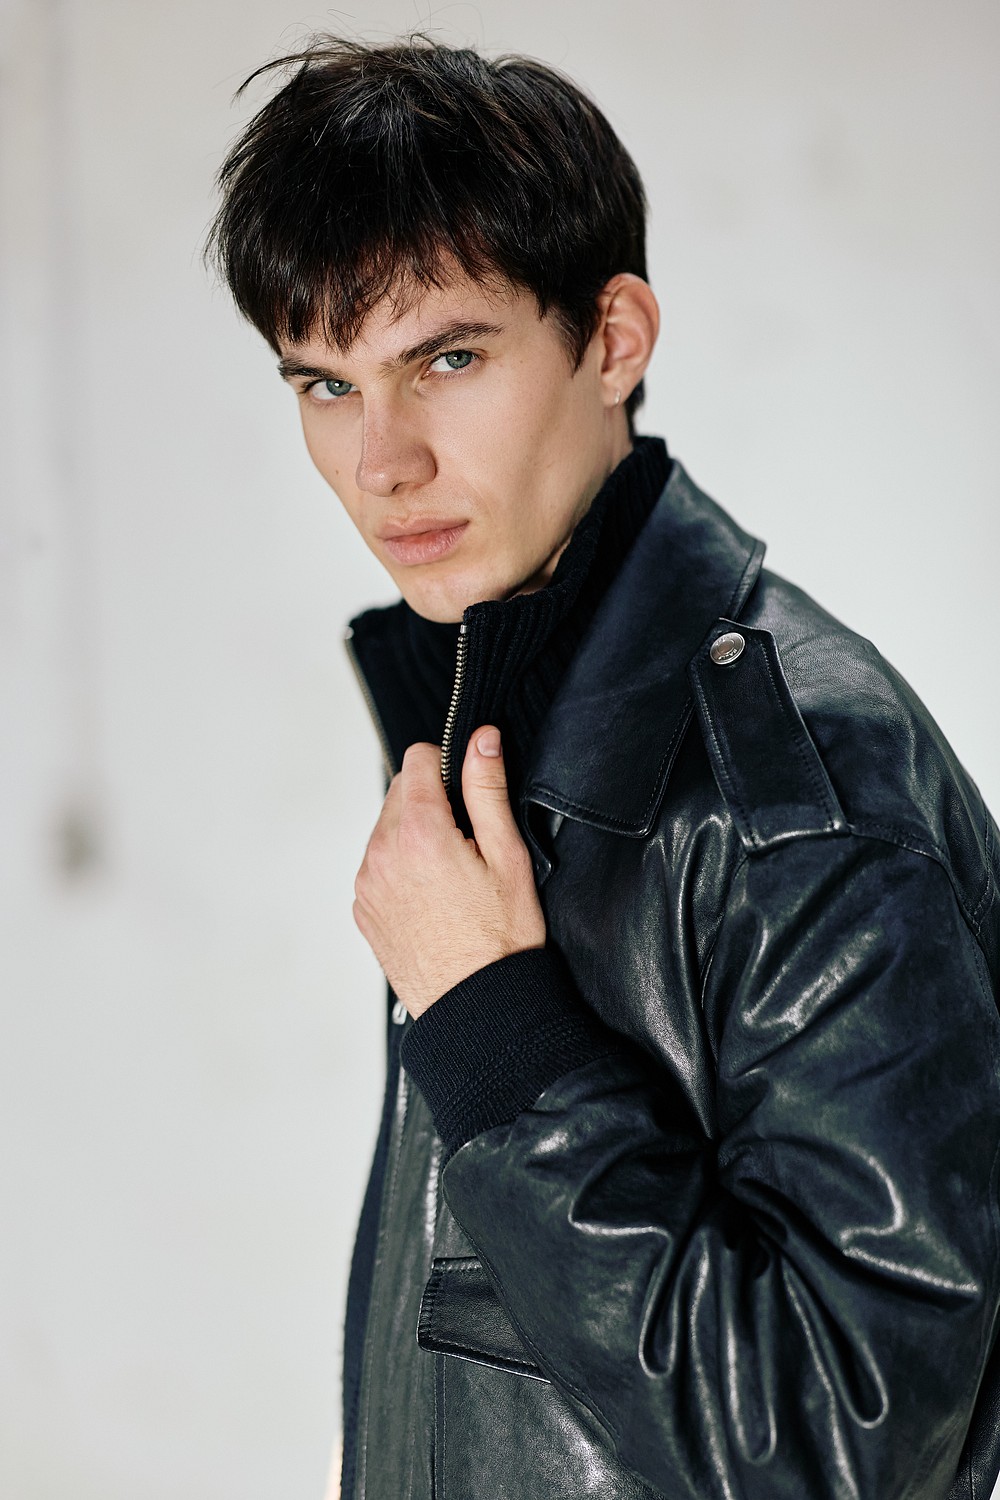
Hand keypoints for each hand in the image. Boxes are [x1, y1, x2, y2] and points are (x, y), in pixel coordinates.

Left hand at [353, 727, 546, 1017]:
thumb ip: (487, 789)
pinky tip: (434, 897)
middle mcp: (382, 854)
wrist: (478, 1009)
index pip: (418, 758)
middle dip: (433, 801)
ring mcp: (367, 884)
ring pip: (387, 829)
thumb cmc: (502, 940)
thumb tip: (482, 739)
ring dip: (415, 834)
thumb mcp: (508, 856)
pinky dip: (402, 867)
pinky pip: (379, 866)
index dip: (449, 765)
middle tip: (470, 841)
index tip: (469, 792)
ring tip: (453, 875)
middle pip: (401, 791)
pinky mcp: (364, 909)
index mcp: (419, 832)